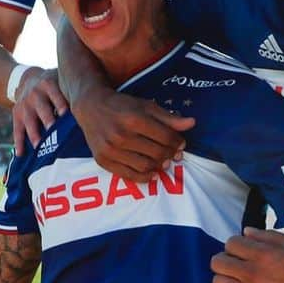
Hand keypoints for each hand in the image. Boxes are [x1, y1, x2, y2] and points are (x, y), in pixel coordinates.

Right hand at [12, 68, 68, 152]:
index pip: (56, 95)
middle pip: (42, 109)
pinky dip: (18, 143)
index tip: (66, 114)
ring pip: (29, 122)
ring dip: (34, 134)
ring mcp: (24, 105)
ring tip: (39, 146)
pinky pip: (17, 130)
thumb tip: (94, 105)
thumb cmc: (53, 85)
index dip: (60, 105)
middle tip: (53, 132)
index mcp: (48, 85)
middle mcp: (35, 94)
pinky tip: (20, 154)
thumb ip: (71, 91)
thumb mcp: (60, 81)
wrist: (28, 79)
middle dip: (47, 120)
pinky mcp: (16, 115)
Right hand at [72, 88, 193, 181]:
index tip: (181, 143)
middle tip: (174, 153)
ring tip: (164, 162)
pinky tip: (152, 172)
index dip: (178, 142)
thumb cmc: (122, 105)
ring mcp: (111, 150)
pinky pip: (129, 176)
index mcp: (134, 119)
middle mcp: (121, 135)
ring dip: (159, 166)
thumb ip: (169, 117)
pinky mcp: (102, 160)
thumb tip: (192, 123)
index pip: (165, 137)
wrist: (91, 107)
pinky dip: (144, 177)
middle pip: (157, 153)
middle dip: (170, 154)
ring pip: (145, 166)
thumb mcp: (146, 106)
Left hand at [211, 228, 283, 282]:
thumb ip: (267, 236)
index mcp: (263, 254)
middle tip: (236, 262)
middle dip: (224, 258)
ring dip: (226, 277)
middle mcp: (254, 274)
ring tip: (239, 277)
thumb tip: (245, 232)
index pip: (230, 243)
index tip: (244, 248)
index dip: (236, 244)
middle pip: (218, 262)